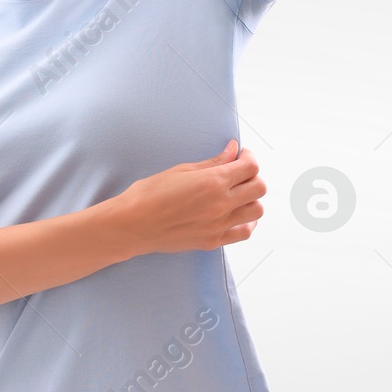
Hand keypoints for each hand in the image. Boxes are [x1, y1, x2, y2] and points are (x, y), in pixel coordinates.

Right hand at [112, 139, 266, 255]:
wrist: (132, 224)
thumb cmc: (150, 193)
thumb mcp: (182, 170)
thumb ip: (213, 162)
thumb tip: (234, 150)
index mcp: (213, 182)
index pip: (251, 167)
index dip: (249, 157)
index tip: (240, 155)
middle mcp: (221, 204)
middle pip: (259, 187)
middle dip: (253, 176)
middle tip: (239, 173)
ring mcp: (219, 225)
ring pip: (257, 210)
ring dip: (252, 199)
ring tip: (237, 194)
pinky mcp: (213, 241)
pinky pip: (244, 232)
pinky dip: (247, 222)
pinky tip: (236, 214)